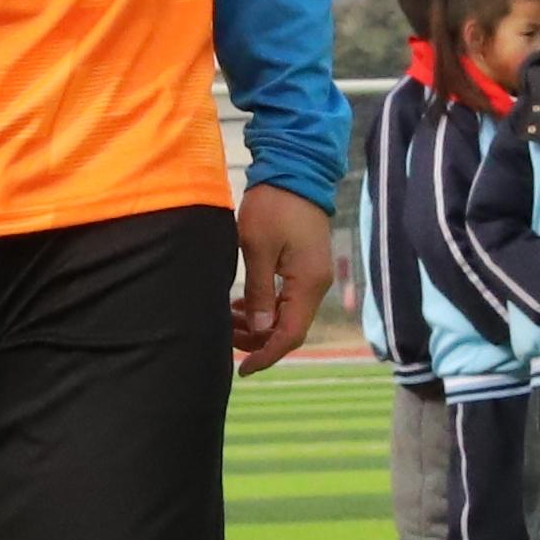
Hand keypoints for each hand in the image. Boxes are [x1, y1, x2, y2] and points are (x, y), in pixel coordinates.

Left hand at [228, 186, 333, 376]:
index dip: (266, 355)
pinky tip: (241, 305)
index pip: (290, 335)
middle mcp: (315, 285)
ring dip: (258, 323)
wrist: (295, 171)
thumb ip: (259, 291)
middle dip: (257, 339)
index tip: (242, 368)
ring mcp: (312, 276)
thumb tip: (260, 329)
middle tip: (223, 336)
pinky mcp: (304, 267)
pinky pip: (286, 299)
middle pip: (289, 329)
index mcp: (308, 284)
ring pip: (286, 315)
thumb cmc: (274, 205)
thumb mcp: (258, 248)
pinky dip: (264, 307)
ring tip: (227, 319)